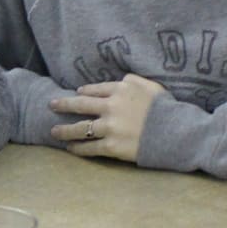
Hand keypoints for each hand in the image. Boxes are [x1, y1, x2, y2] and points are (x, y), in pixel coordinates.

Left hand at [47, 73, 167, 163]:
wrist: (175, 132)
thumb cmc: (167, 108)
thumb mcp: (152, 86)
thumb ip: (135, 80)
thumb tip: (122, 79)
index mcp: (120, 90)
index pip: (95, 90)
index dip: (84, 92)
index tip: (76, 93)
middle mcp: (110, 107)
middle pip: (80, 105)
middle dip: (63, 105)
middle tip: (51, 105)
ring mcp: (109, 127)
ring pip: (80, 128)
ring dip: (65, 130)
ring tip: (54, 132)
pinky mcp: (112, 146)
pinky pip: (90, 147)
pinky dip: (79, 149)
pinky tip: (71, 149)